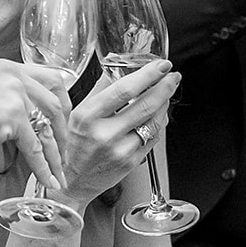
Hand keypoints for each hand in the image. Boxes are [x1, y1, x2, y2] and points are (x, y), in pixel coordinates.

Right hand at [0, 59, 70, 193]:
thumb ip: (14, 100)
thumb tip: (43, 121)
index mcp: (7, 67)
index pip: (51, 79)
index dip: (62, 103)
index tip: (61, 124)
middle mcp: (12, 74)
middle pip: (55, 101)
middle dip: (63, 130)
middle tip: (62, 150)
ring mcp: (13, 92)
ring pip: (48, 126)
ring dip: (55, 153)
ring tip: (57, 172)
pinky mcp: (12, 114)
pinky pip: (35, 145)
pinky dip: (42, 166)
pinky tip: (46, 178)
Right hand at [59, 59, 180, 206]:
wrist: (74, 181)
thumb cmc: (73, 145)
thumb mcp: (76, 114)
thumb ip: (99, 91)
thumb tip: (116, 67)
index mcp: (88, 116)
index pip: (123, 90)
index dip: (146, 75)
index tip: (159, 65)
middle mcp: (104, 133)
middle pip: (145, 104)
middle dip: (164, 87)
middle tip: (172, 76)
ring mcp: (120, 149)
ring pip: (154, 121)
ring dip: (164, 103)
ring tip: (165, 92)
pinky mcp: (132, 161)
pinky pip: (154, 137)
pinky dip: (159, 122)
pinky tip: (158, 114)